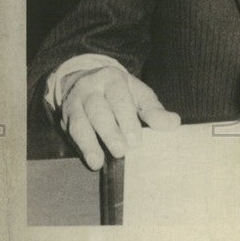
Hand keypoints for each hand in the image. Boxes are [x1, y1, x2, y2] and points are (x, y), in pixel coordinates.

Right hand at [59, 66, 180, 169]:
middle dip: (110, 132)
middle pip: (98, 110)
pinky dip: (81, 148)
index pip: (119, 98)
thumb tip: (174, 123)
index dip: (127, 119)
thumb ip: (153, 110)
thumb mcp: (138, 95)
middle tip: (122, 151)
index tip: (136, 141)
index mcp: (112, 79)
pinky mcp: (66, 117)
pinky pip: (72, 132)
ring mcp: (75, 102)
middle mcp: (91, 88)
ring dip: (90, 143)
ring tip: (99, 161)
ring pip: (81, 122)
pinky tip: (91, 161)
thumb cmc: (119, 93)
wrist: (84, 80)